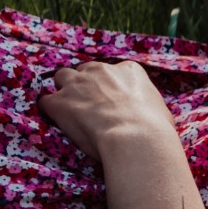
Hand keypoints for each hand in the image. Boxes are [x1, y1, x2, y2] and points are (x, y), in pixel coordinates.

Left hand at [39, 60, 178, 160]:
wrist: (137, 138)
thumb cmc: (156, 129)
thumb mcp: (161, 110)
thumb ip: (147, 105)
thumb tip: (151, 116)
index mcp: (128, 70)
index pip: (113, 71)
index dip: (110, 87)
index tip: (112, 101)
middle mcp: (101, 70)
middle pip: (85, 70)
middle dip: (85, 85)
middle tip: (91, 107)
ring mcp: (77, 84)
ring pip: (61, 78)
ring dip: (64, 92)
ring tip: (72, 112)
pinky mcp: (58, 102)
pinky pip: (46, 101)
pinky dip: (50, 111)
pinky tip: (59, 124)